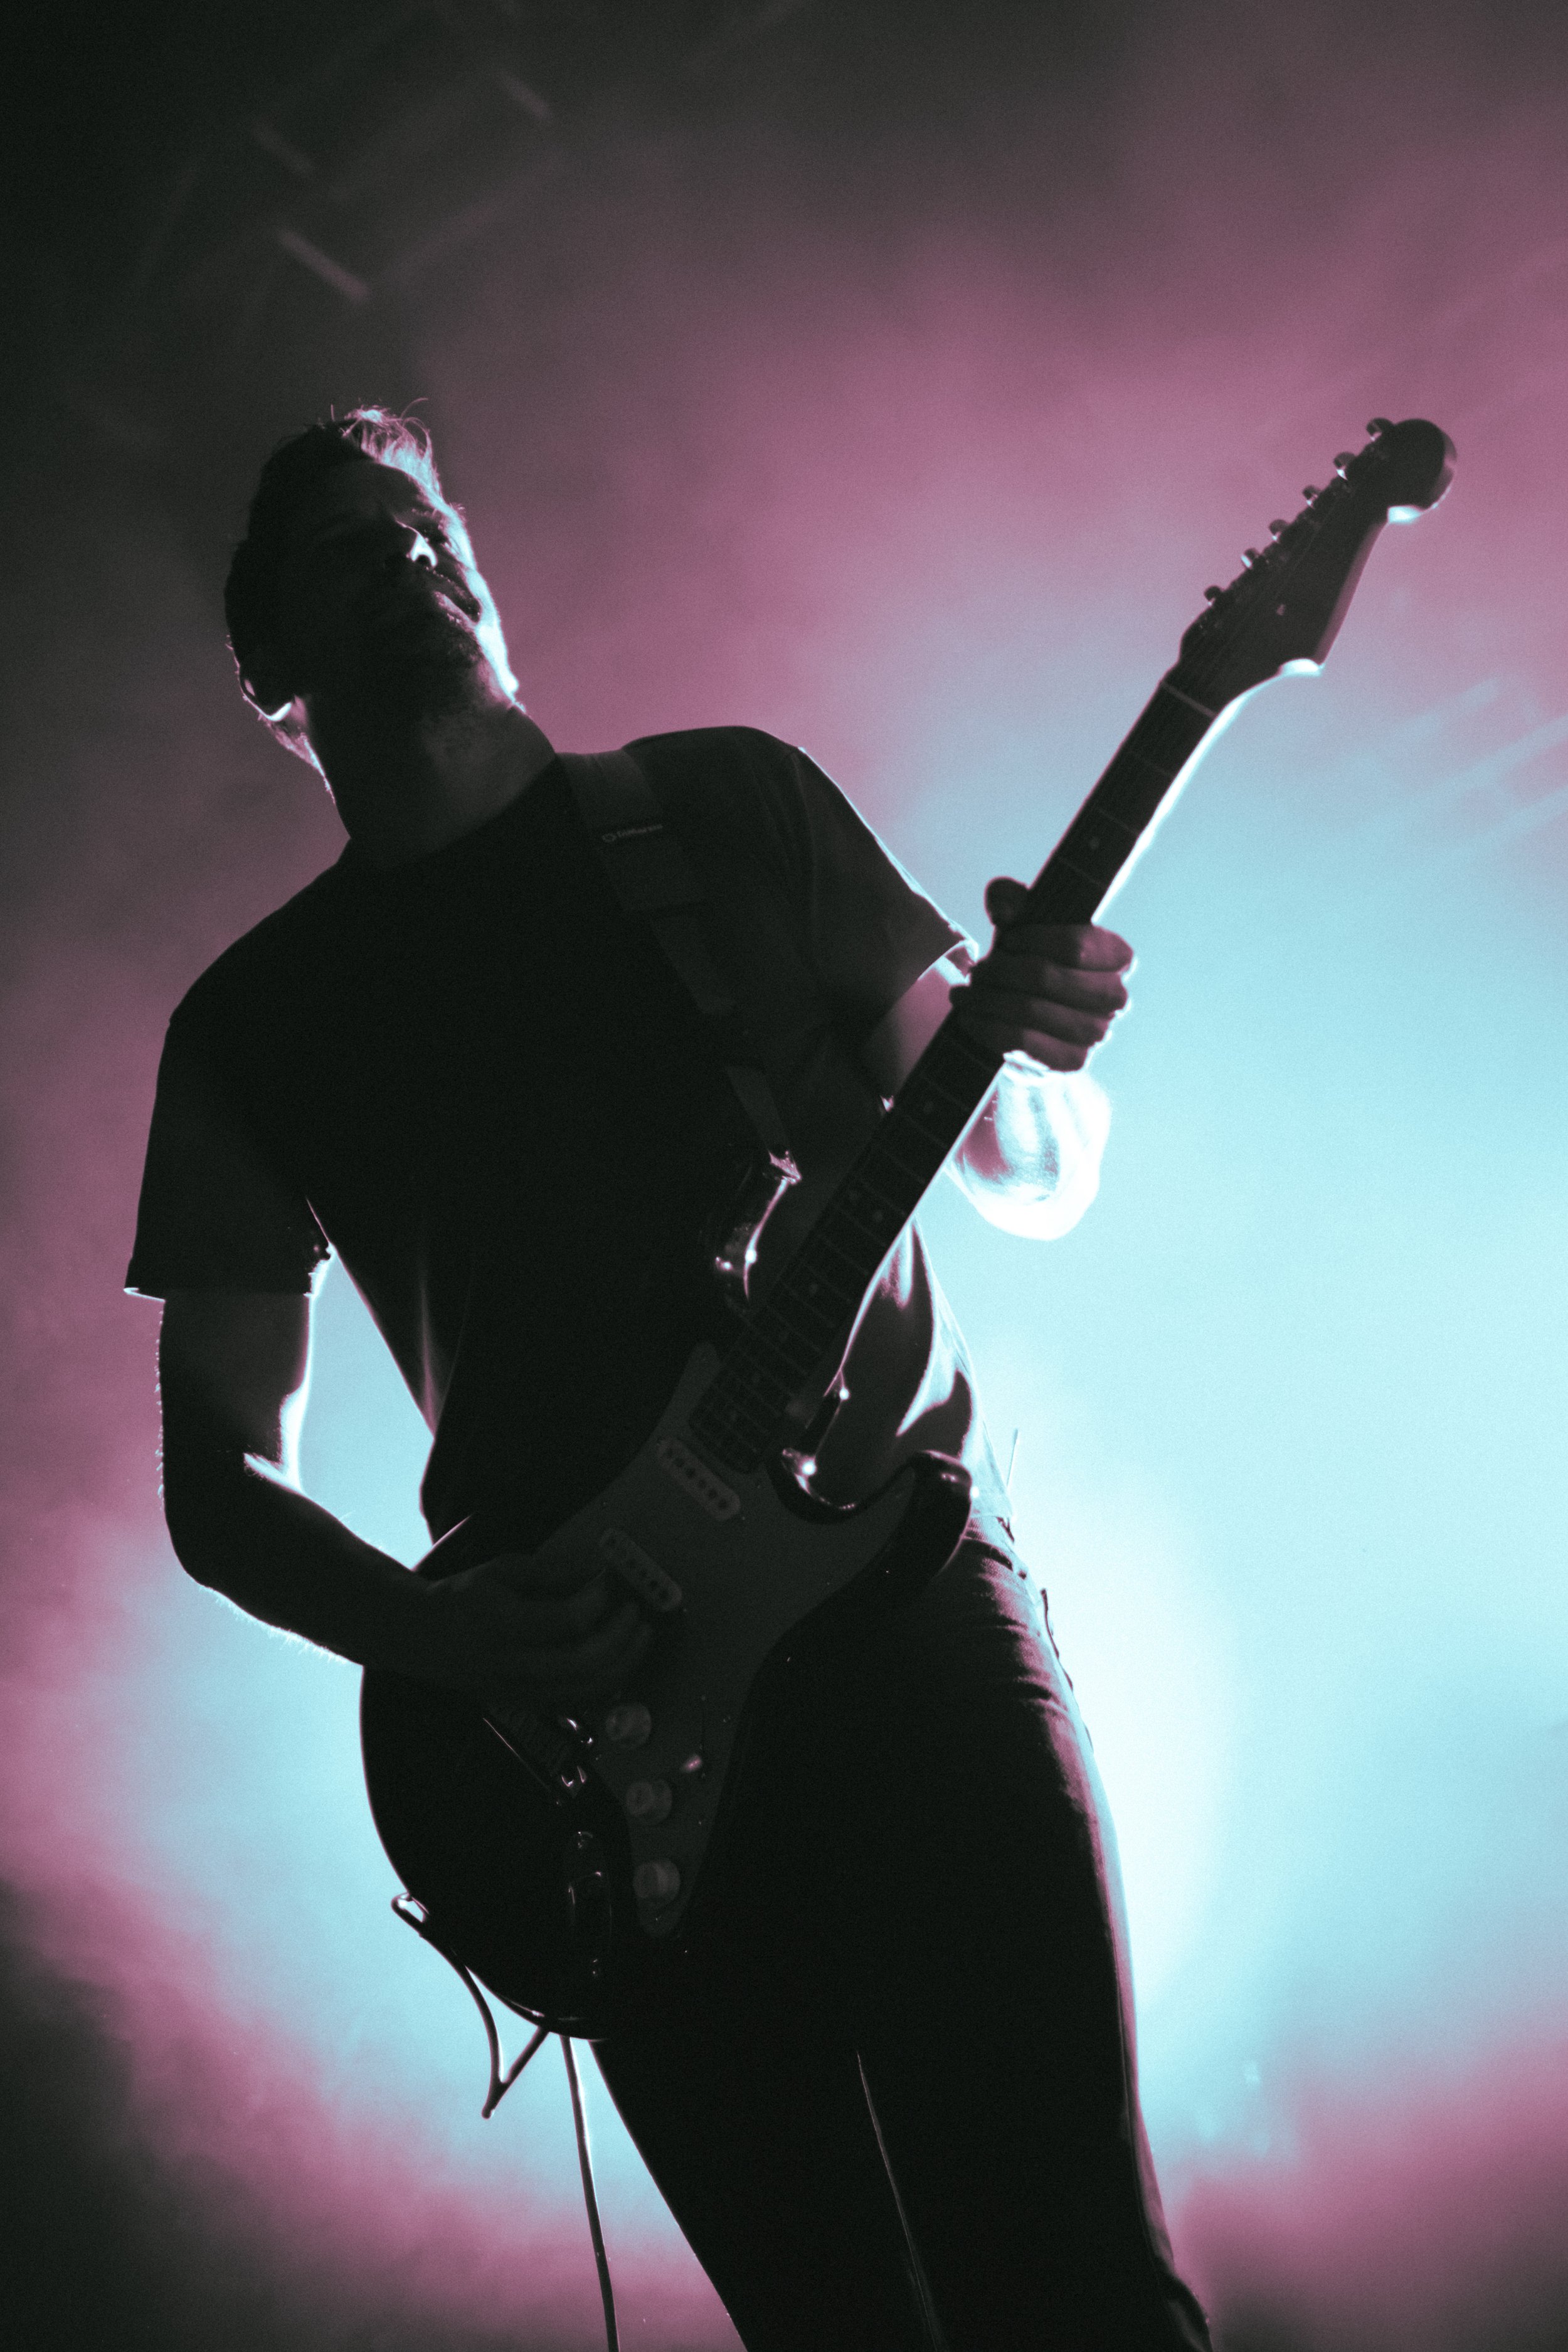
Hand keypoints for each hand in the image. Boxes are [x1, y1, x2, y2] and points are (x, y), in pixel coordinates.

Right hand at [422, 1548, 652, 1710]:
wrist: (421, 1636)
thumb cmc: (462, 1598)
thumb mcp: (502, 1569)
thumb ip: (552, 1570)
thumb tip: (597, 1572)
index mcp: (501, 1625)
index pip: (565, 1620)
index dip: (598, 1600)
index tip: (612, 1581)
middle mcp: (510, 1665)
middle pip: (581, 1662)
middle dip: (620, 1637)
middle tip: (637, 1612)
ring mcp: (517, 1691)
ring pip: (584, 1691)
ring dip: (623, 1664)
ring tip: (641, 1637)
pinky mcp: (524, 1704)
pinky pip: (575, 1702)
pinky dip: (605, 1684)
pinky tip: (620, 1661)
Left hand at [953, 878, 1133, 1072]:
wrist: (1029, 1028)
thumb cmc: (1031, 967)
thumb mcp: (1022, 929)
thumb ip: (1013, 902)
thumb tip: (1005, 901)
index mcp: (1117, 957)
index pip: (1076, 945)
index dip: (1034, 939)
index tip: (1007, 939)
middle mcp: (1116, 996)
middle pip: (1047, 976)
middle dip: (1003, 970)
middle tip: (979, 971)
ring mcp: (1097, 1033)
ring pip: (1030, 1009)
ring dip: (988, 998)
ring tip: (966, 993)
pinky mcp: (1072, 1061)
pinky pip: (1020, 1041)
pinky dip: (987, 1026)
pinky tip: (968, 1016)